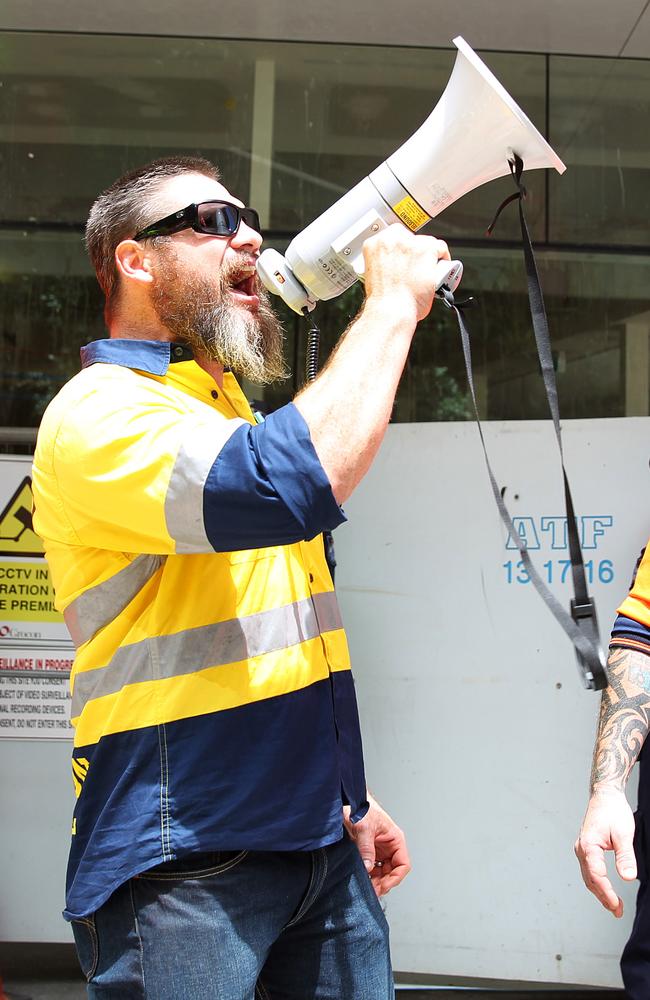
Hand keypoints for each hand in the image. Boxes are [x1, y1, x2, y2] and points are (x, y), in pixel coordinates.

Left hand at [344, 793, 410, 896]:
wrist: (349, 802)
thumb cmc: (362, 808)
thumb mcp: (364, 828)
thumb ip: (366, 848)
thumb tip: (368, 867)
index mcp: (395, 839)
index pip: (403, 864)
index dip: (395, 878)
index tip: (384, 886)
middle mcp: (390, 846)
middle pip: (393, 871)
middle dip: (384, 882)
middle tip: (372, 891)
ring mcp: (380, 849)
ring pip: (383, 871)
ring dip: (376, 880)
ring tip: (367, 887)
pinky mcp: (370, 850)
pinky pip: (373, 867)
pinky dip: (369, 875)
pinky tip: (363, 878)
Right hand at [362, 225, 450, 324]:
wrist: (391, 310)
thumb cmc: (383, 300)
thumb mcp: (375, 275)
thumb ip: (385, 263)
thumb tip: (398, 265)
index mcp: (374, 244)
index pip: (393, 236)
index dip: (402, 248)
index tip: (406, 256)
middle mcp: (391, 240)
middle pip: (410, 237)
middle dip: (415, 251)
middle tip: (416, 268)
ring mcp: (409, 244)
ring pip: (426, 242)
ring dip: (428, 256)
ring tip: (425, 273)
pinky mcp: (426, 249)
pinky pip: (440, 248)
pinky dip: (443, 259)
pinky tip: (439, 270)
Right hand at [574, 788, 636, 916]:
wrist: (605, 796)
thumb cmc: (613, 811)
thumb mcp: (624, 833)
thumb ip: (625, 856)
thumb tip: (628, 878)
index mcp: (588, 845)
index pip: (596, 875)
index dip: (607, 892)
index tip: (616, 905)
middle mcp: (581, 849)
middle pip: (590, 879)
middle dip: (603, 897)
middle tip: (617, 911)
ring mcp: (582, 849)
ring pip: (588, 877)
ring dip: (600, 892)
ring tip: (614, 906)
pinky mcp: (587, 849)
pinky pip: (590, 870)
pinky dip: (598, 883)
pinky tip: (607, 890)